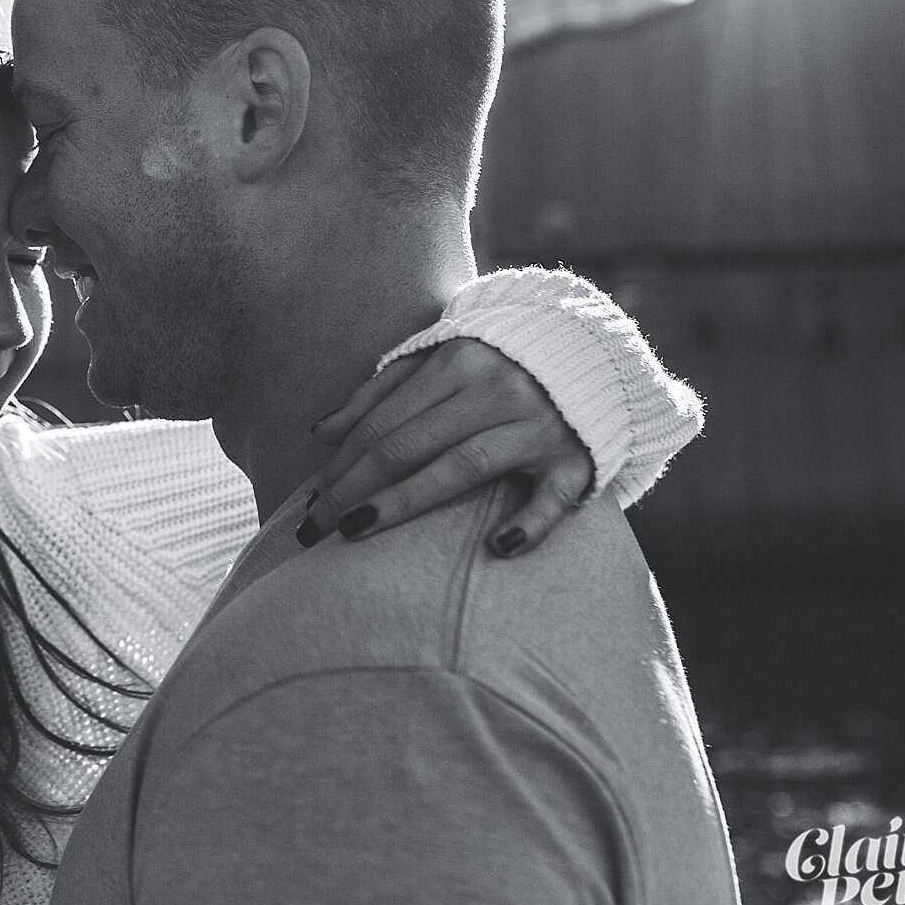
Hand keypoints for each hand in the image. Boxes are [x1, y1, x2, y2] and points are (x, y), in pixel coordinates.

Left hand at [306, 338, 594, 556]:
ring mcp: (537, 425)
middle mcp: (495, 391)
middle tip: (314, 529)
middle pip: (410, 444)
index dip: (341, 463)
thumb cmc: (495, 367)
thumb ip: (378, 393)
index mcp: (456, 363)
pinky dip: (530, 521)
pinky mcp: (576, 460)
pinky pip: (553, 496)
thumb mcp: (436, 363)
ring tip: (357, 532)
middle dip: (354, 488)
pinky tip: (499, 546)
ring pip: (462, 465)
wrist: (594, 357)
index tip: (310, 500)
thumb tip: (320, 433)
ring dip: (406, 501)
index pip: (384, 422)